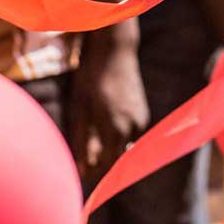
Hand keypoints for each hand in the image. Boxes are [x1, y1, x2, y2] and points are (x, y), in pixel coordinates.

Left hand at [67, 25, 148, 180]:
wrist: (114, 50)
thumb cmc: (91, 77)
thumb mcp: (79, 108)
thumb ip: (79, 141)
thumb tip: (79, 170)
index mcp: (115, 128)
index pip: (107, 166)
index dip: (94, 173)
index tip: (81, 173)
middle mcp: (133, 127)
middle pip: (117, 159)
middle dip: (101, 162)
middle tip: (83, 157)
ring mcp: (141, 120)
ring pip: (124, 147)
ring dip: (109, 149)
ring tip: (91, 139)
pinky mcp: (143, 113)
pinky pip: (129, 135)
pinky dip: (117, 136)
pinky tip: (103, 124)